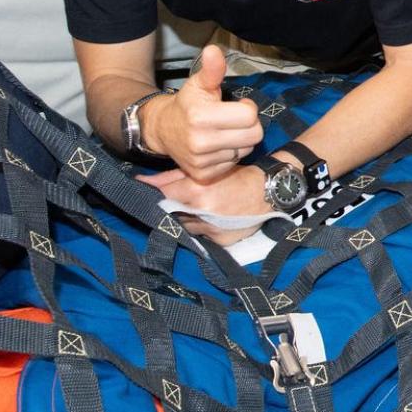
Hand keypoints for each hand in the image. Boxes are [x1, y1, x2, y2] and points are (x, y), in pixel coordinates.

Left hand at [139, 166, 269, 245]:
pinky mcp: (219, 241)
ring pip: (183, 227)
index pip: (162, 195)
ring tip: (198, 209)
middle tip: (177, 201)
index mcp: (196, 191)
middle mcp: (201, 212)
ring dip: (185, 220)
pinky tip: (211, 220)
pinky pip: (200, 237)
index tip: (143, 191)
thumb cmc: (238, 176)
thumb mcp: (207, 171)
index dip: (154, 193)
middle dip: (170, 207)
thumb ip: (173, 176)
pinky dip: (201, 229)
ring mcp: (210, 229)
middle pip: (170, 214)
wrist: (269, 192)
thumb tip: (143, 181)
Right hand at [147, 45, 260, 181]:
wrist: (163, 129)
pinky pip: (233, 164)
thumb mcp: (199, 84)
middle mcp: (201, 142)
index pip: (250, 116)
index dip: (246, 108)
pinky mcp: (203, 176)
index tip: (236, 106)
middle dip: (248, 125)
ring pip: (245, 150)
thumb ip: (211, 70)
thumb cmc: (188, 104)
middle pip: (254, 136)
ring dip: (240, 141)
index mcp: (201, 117)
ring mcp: (201, 162)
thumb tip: (214, 50)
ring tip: (223, 133)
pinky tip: (217, 147)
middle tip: (233, 120)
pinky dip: (230, 155)